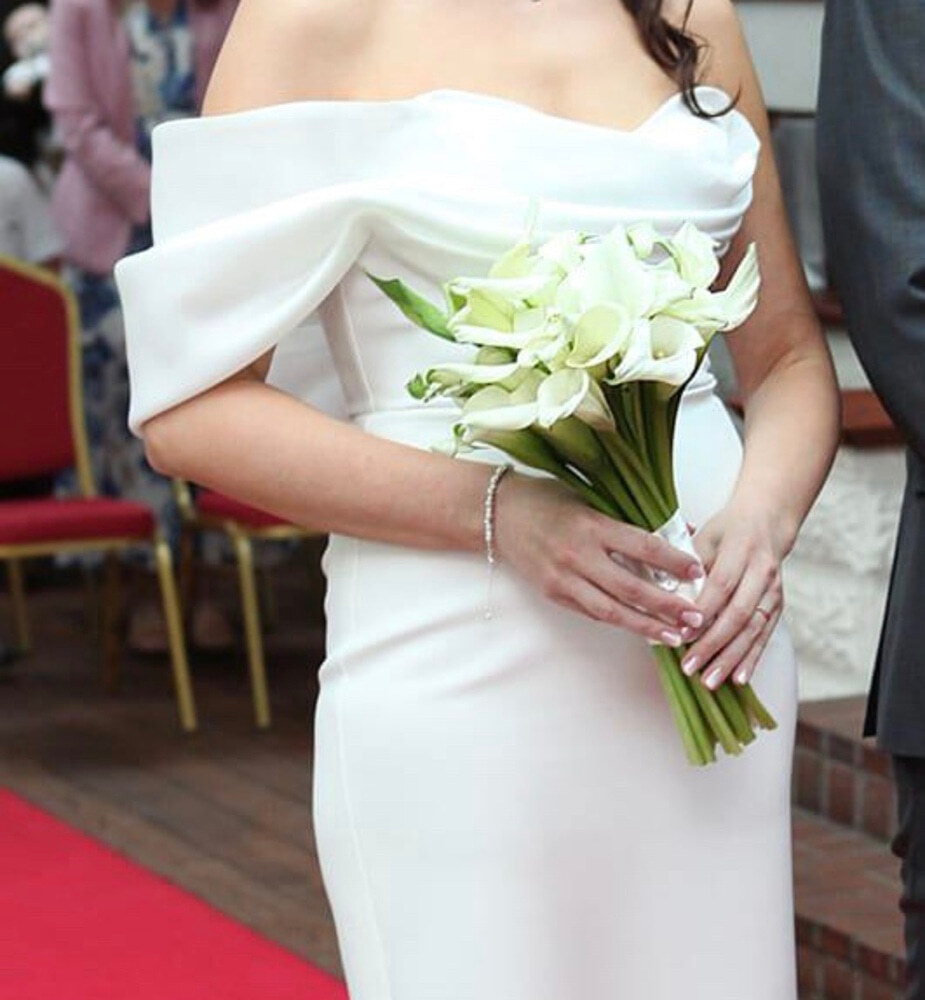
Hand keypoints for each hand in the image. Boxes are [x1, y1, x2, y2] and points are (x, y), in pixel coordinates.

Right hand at [494, 473, 706, 645]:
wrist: (496, 513)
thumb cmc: (547, 499)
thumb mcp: (591, 498)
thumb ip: (632, 518)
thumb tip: (682, 530)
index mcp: (592, 525)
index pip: (643, 547)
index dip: (674, 562)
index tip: (699, 572)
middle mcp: (578, 555)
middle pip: (632, 588)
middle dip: (667, 606)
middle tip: (697, 617)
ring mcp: (564, 578)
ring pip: (612, 611)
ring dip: (647, 626)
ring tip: (675, 636)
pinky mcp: (554, 594)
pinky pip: (593, 613)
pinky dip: (620, 622)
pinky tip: (642, 629)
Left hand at [681, 504, 784, 689]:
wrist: (765, 522)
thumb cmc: (726, 531)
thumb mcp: (704, 537)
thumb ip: (687, 566)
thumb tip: (665, 598)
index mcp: (741, 549)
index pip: (720, 585)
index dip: (702, 612)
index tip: (682, 633)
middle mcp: (762, 571)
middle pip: (737, 613)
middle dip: (713, 644)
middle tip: (690, 666)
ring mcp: (773, 590)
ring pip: (753, 629)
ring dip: (731, 658)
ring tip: (710, 681)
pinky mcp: (778, 605)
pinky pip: (765, 636)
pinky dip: (752, 658)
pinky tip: (739, 678)